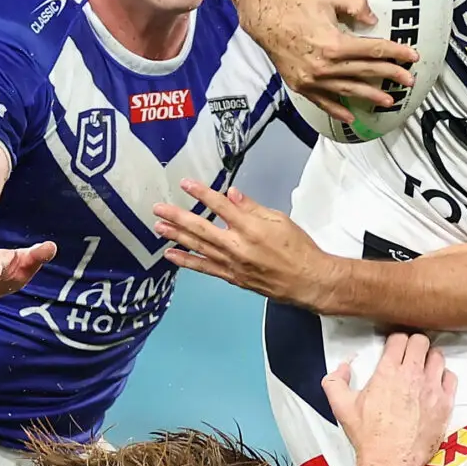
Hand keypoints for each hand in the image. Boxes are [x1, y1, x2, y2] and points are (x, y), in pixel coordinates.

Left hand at [154, 181, 341, 307]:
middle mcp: (237, 247)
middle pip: (201, 228)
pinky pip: (204, 268)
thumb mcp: (279, 220)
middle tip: (158, 209)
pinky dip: (187, 261)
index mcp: (251, 228)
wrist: (308, 281)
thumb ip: (253, 208)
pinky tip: (172, 255)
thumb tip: (231, 195)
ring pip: (198, 248)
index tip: (185, 183)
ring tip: (159, 228)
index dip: (201, 193)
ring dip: (176, 237)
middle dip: (177, 217)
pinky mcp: (232, 277)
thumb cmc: (299, 249)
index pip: (220, 206)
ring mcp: (233, 264)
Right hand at [241, 0, 417, 126]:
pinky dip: (337, 110)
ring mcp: (313, 79)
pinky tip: (350, 117)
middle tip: (409, 80)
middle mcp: (325, 66)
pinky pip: (323, 102)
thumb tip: (373, 20)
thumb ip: (355, 4)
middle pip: (366, 72)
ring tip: (389, 101)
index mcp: (335, 44)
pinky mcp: (301, 85)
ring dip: (370, 96)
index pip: (373, 50)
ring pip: (349, 90)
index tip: (411, 56)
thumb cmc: (296, 3)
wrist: (264, 16)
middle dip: (391, 75)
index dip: (395, 53)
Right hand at [324, 332, 455, 465]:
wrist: (391, 460)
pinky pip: (451, 377)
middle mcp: (412, 375)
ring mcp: (432, 388)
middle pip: (421, 341)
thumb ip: (335, 382)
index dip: (396, 341)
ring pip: (438, 356)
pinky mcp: (445, 403)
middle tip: (410, 354)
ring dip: (430, 358)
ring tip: (424, 368)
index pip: (399, 339)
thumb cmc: (369, 436)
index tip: (394, 348)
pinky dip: (444, 377)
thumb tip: (342, 368)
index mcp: (388, 372)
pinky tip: (436, 384)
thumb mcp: (341, 407)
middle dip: (415, 344)